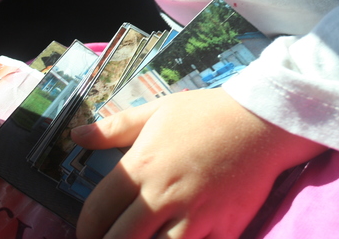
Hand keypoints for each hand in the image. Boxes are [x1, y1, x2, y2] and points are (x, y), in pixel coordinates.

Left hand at [71, 88, 326, 238]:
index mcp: (143, 166)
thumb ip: (114, 127)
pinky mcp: (223, 231)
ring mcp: (195, 217)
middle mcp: (164, 196)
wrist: (263, 122)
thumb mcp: (158, 111)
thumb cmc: (208, 113)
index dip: (84, 228)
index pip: (97, 211)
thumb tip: (75, 137)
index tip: (87, 232)